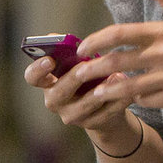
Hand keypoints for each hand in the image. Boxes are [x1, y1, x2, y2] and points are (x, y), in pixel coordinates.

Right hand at [23, 52, 137, 145]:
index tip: (50, 60)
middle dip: (73, 78)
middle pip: (58, 92)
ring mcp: (71, 116)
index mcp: (47, 82)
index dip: (38, 69)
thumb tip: (63, 38)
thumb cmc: (88, 75)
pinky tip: (129, 91)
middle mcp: (54, 101)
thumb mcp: (79, 61)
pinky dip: (118, 101)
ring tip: (118, 76)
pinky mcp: (91, 124)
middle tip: (87, 66)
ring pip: (85, 104)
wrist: (104, 105)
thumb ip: (70, 50)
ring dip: (102, 89)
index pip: (32, 77)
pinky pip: (105, 113)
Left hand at [72, 0, 162, 110]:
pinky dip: (135, 98)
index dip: (97, 40)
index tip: (82, 48)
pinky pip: (146, 99)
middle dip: (93, 68)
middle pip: (119, 61)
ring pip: (129, 85)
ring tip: (95, 92)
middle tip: (78, 73)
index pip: (121, 33)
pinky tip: (128, 96)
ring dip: (108, 89)